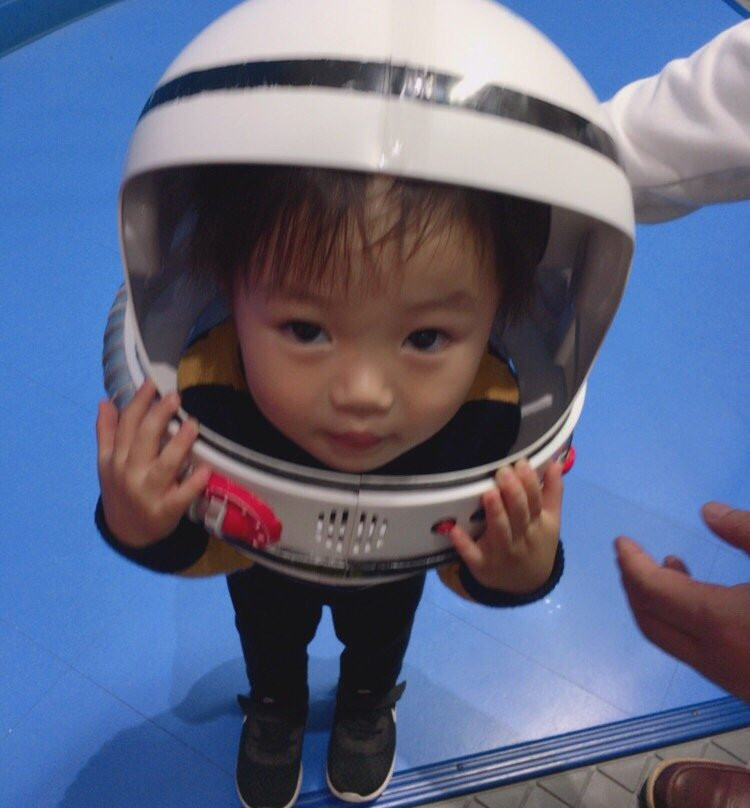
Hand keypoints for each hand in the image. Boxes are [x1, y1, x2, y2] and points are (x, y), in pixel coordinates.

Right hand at [96, 380, 211, 546]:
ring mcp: (148, 493)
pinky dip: (192, 484)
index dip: (138, 403)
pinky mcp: (166, 511)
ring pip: (164, 466)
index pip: (126, 426)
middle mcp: (129, 474)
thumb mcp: (107, 463)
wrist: (127, 533)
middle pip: (144, 441)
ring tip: (193, 425)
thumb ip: (107, 432)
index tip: (152, 383)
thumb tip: (105, 401)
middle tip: (175, 397)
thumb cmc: (121, 490)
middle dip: (159, 417)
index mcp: (115, 459)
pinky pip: (181, 496)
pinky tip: (204, 470)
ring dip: (179, 445)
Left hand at [450, 460, 562, 592]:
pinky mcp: (481, 564)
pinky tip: (454, 530)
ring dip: (495, 513)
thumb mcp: (551, 520)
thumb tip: (556, 462)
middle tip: (503, 472)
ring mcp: (501, 552)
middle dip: (513, 493)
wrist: (526, 584)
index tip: (521, 463)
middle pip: (520, 514)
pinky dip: (463, 544)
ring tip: (489, 493)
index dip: (530, 483)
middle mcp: (521, 537)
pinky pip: (472, 555)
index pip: (536, 501)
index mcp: (538, 524)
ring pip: (500, 531)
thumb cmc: (536, 542)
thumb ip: (553, 491)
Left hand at [615, 502, 749, 702]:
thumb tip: (709, 512)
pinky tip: (704, 599)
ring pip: (672, 642)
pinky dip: (685, 623)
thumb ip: (748, 531)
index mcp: (720, 622)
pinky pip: (698, 654)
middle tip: (632, 554)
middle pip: (650, 621)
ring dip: (659, 604)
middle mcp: (717, 658)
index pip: (652, 591)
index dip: (631, 563)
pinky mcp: (749, 690)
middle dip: (634, 585)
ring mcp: (733, 681)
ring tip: (669, 566)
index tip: (622, 541)